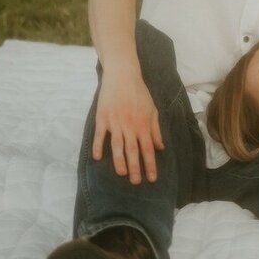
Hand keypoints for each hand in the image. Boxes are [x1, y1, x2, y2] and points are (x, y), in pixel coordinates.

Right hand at [92, 67, 163, 184]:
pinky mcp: (102, 117)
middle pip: (133, 150)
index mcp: (143, 124)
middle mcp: (130, 125)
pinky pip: (99, 135)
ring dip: (119, 161)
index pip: (148, 148)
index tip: (151, 178)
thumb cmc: (139, 92)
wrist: (123, 75)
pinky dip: (97, 146)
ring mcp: (115, 122)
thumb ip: (156, 129)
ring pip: (117, 146)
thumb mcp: (153, 110)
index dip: (150, 164)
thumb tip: (160, 147)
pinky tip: (97, 158)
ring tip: (122, 173)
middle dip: (135, 168)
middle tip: (136, 182)